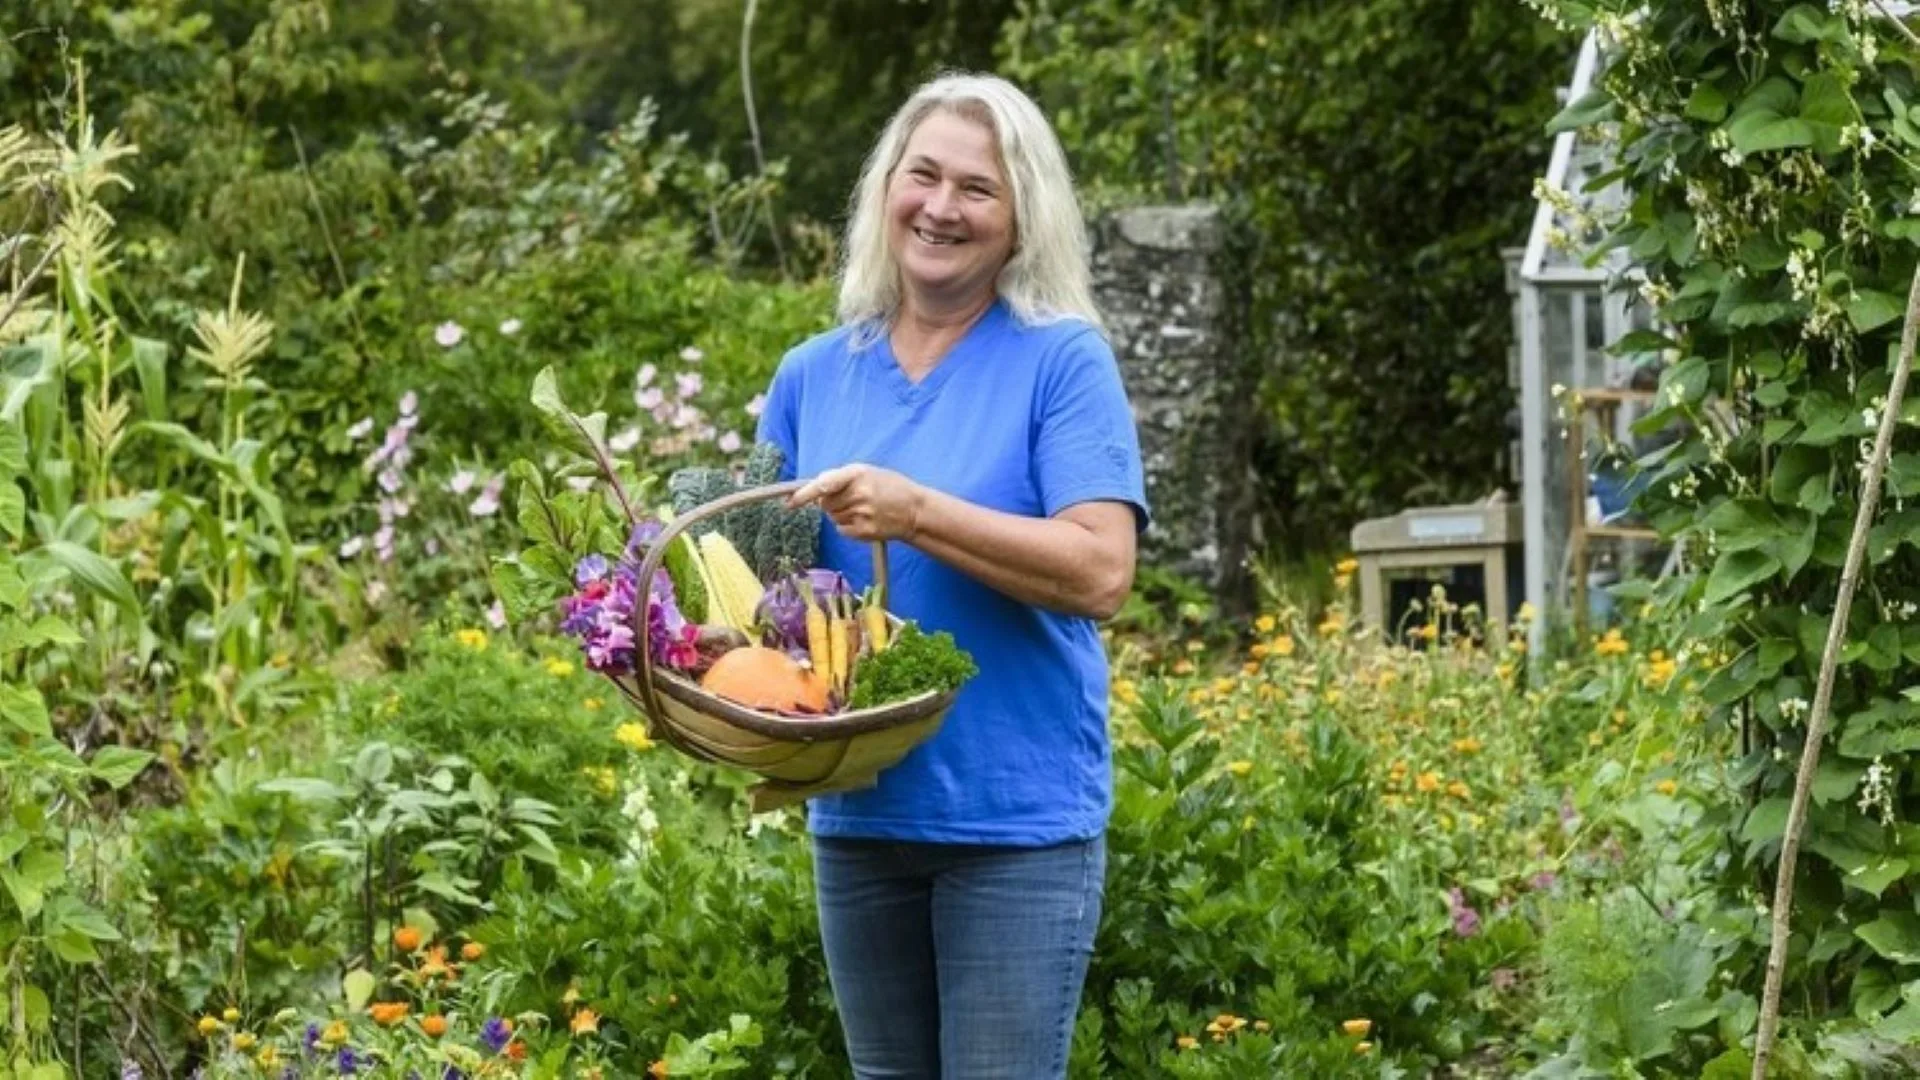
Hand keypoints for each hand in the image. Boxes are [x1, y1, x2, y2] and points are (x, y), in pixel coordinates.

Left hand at [787, 464, 923, 541]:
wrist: (914, 510)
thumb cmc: (889, 487)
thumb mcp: (868, 473)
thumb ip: (841, 478)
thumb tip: (814, 490)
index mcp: (858, 473)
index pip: (824, 484)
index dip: (805, 494)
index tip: (790, 502)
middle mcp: (859, 493)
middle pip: (825, 503)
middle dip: (830, 501)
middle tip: (852, 498)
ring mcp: (861, 514)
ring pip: (832, 517)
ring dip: (841, 513)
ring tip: (863, 508)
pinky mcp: (863, 531)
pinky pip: (841, 529)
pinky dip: (848, 526)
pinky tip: (865, 520)